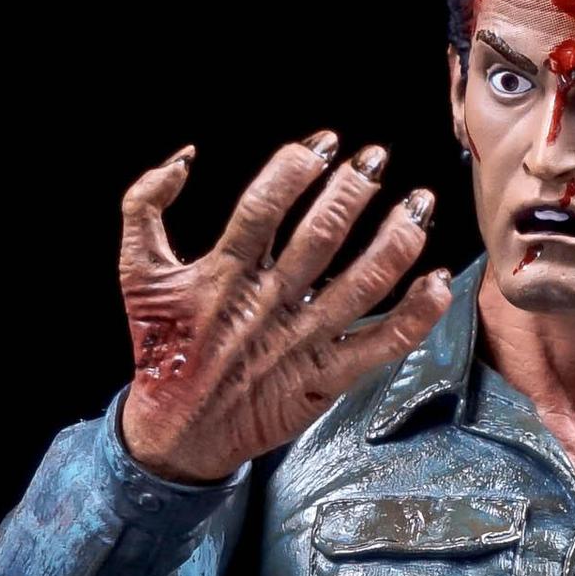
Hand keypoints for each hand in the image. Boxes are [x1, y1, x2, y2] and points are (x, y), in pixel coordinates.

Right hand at [116, 134, 450, 481]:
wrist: (177, 432)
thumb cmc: (161, 346)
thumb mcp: (137, 272)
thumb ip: (143, 207)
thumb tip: (184, 158)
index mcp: (224, 273)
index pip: (264, 207)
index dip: (296, 169)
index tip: (326, 143)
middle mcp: (269, 303)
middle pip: (322, 236)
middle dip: (355, 191)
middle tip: (378, 159)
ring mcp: (302, 341)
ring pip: (361, 284)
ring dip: (396, 241)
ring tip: (420, 205)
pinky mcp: (326, 377)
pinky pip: (381, 344)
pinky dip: (416, 315)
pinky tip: (438, 283)